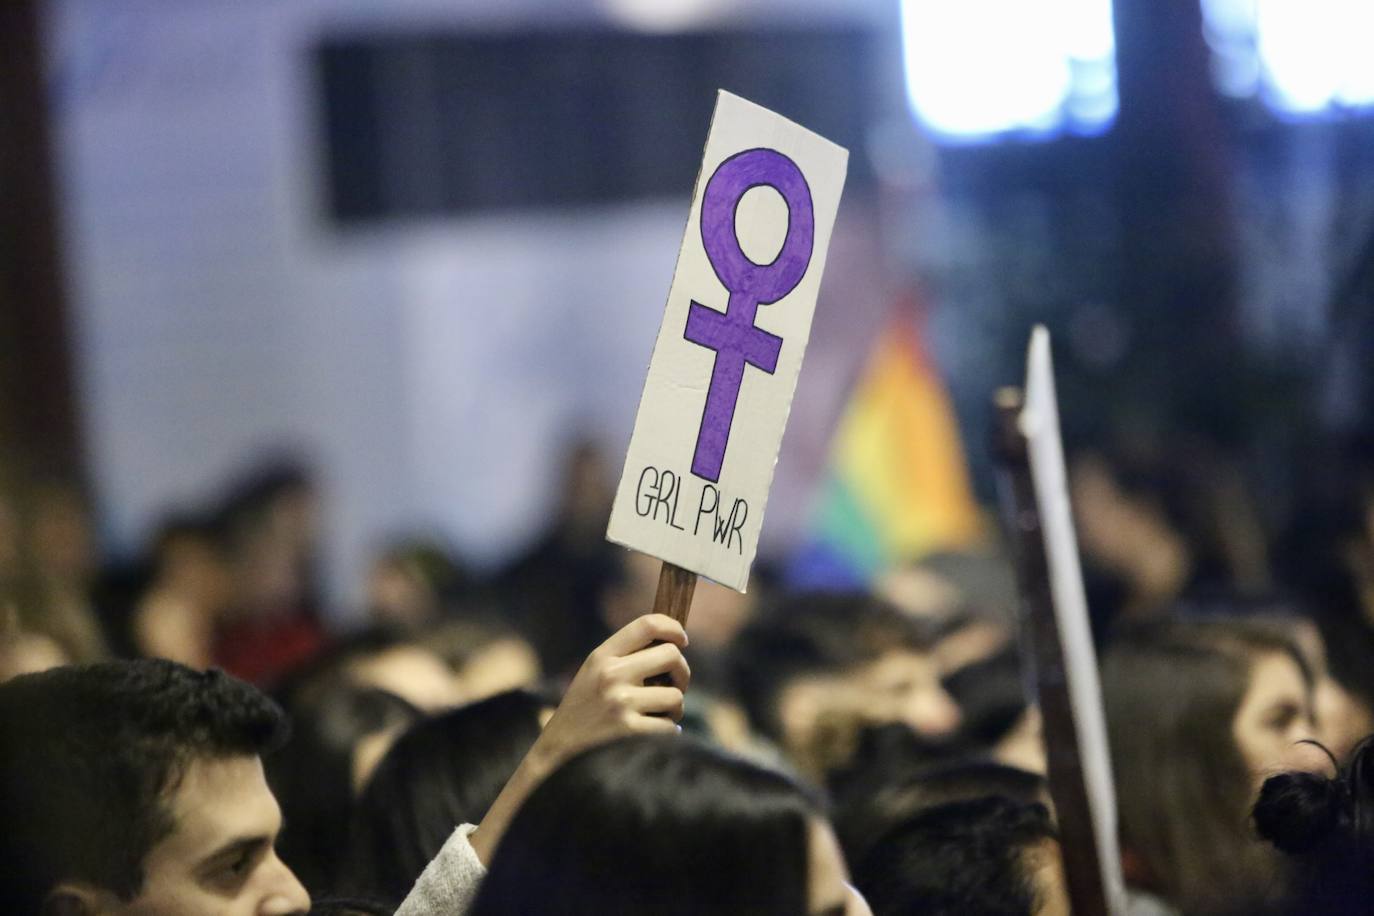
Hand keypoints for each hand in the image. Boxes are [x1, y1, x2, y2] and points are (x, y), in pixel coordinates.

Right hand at [530, 613, 690, 770]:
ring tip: (661, 714)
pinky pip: (670, 727)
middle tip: (675, 684)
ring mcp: (620, 703)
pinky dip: (669, 731)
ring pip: (676, 696)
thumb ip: (626, 654)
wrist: (558, 747)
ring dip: (675, 708)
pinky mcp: (629, 731)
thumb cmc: (584, 706)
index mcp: (603, 656)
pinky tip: (657, 733)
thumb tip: (675, 646)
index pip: (647, 625)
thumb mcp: (594, 670)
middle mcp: (612, 675)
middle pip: (672, 655)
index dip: (673, 627)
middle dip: (681, 671)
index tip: (682, 640)